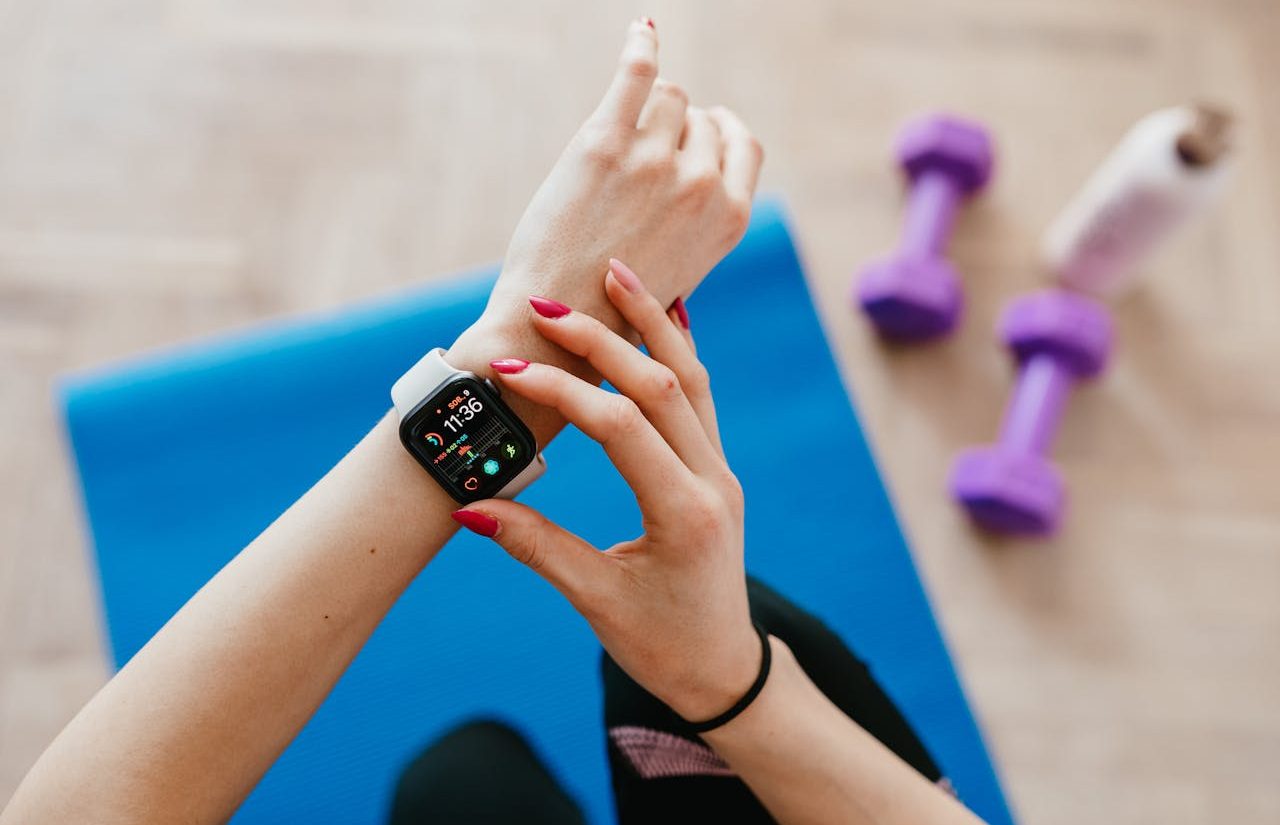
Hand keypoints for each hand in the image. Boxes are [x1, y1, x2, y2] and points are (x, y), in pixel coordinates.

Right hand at [453, 259, 759, 721]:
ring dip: (653, 323)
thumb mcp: (595, 600)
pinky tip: (665, 315)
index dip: (561, 391)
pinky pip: (701, 397)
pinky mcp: (716, 470)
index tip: (506, 372)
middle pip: (660, 385)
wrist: (724, 669)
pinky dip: (678, 352)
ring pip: (691, 379)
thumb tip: (468, 506)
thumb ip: (536, 547)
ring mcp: (720, 471)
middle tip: (550, 304)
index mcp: (683, 513)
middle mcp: (711, 481)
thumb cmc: (662, 644)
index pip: (618, 427)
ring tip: (617, 273)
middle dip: (602, 339)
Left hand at [457, 19, 762, 374]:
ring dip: (645, 110)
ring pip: (667, 95)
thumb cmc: (613, 306)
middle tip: (637, 159)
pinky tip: (642, 31)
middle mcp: (702, 184)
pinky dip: (641, 45)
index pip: (742, 143)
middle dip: (672, 129)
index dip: (717, 133)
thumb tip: (705, 183)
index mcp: (730, 218)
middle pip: (698, 117)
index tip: (699, 130)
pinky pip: (637, 73)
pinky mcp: (606, 142)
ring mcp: (655, 160)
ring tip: (617, 142)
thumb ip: (699, 223)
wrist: (559, 322)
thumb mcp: (681, 272)